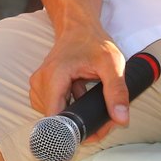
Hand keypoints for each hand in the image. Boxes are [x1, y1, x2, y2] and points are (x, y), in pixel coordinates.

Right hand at [28, 18, 133, 141]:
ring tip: (95, 106)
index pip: (55, 119)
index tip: (94, 133)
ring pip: (54, 116)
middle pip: (56, 119)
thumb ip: (117, 91)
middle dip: (82, 124)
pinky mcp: (42, 87)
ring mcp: (38, 85)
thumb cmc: (93, 41)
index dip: (75, 131)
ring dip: (75, 117)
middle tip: (104, 118)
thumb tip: (121, 119)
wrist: (78, 26)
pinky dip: (69, 108)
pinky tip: (82, 98)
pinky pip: (53, 107)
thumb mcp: (112, 63)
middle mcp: (40, 82)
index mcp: (54, 77)